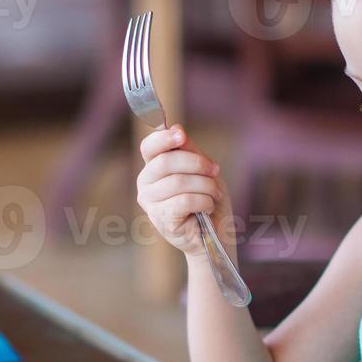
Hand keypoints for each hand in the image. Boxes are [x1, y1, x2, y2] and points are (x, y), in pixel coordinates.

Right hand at [135, 125, 232, 258]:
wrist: (216, 233)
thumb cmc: (208, 199)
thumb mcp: (204, 169)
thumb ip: (189, 150)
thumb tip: (175, 128)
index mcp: (154, 167)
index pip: (149, 147)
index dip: (164, 138)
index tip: (181, 135)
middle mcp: (145, 183)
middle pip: (165, 161)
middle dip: (197, 164)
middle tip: (215, 171)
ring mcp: (150, 202)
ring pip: (178, 182)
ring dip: (205, 186)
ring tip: (214, 195)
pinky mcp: (160, 219)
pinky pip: (184, 200)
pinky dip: (204, 201)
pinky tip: (207, 207)